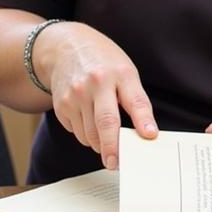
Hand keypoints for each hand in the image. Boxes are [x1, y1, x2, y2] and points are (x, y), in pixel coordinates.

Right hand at [40, 22, 156, 169]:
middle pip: (106, 122)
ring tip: (107, 142)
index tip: (149, 136)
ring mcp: (76, 95)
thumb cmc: (103, 62)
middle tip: (117, 163)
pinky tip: (89, 121)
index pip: (135, 100)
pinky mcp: (61, 105)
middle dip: (113, 147)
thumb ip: (134, 99)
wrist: (66, 48)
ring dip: (100, 144)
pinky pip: (77, 131)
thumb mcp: (125, 71)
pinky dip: (86, 135)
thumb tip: (144, 132)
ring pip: (90, 134)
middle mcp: (96, 83)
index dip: (143, 120)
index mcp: (120, 73)